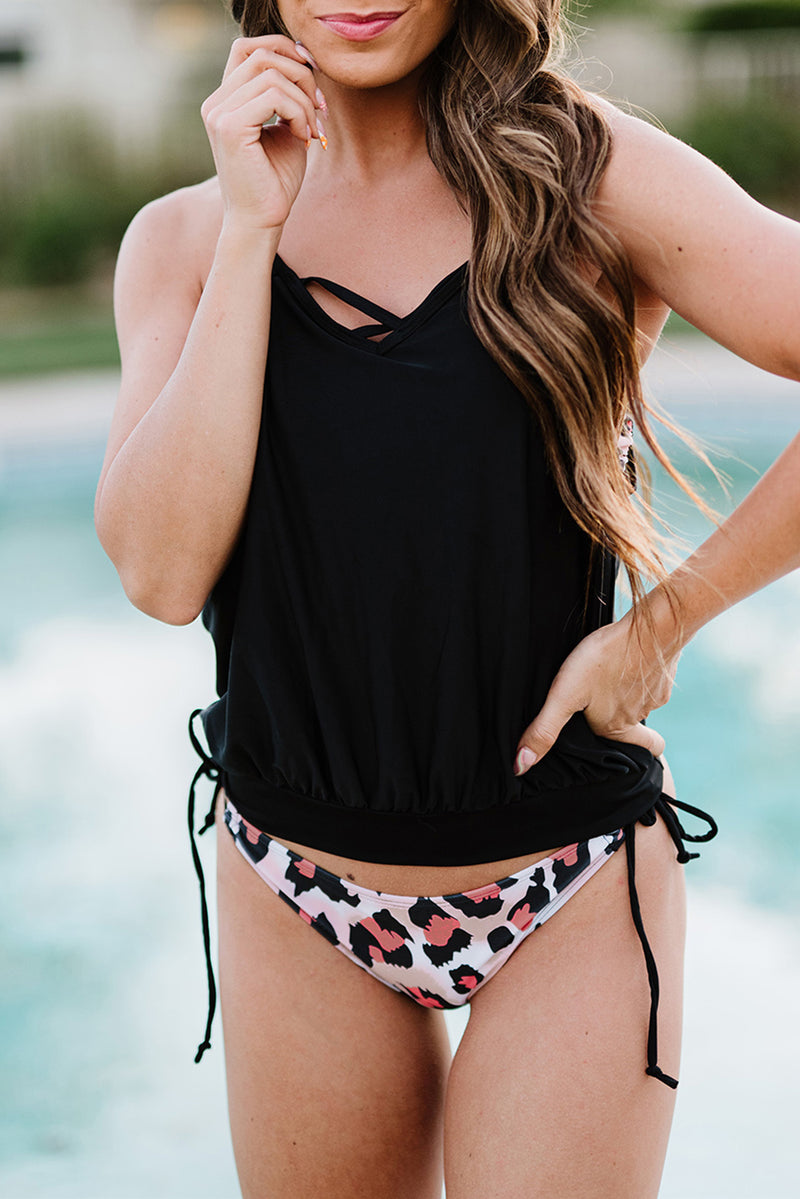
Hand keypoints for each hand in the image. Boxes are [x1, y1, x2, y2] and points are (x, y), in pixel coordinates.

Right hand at [201, 36, 325, 232]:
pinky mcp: (230, 128)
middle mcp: (215, 103)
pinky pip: (275, 96)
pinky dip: (298, 112)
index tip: (312, 75)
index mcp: (224, 101)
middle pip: (262, 54)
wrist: (262, 221)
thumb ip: (288, 94)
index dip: (283, 49)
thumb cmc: (275, 180)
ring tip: (310, 130)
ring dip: (303, 100)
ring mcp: (218, 114)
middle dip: (301, 74)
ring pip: (272, 75)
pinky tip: (302, 137)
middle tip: (320, 108)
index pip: (247, 48)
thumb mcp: (285, 127)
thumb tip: (304, 58)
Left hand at [513, 609, 677, 774]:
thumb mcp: (564, 695)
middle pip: (631, 725)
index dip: (633, 751)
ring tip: (609, 675)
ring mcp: (655, 693)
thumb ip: (545, 729)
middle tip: (604, 703)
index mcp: (616, 727)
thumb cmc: (605, 659)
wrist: (649, 628)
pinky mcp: (664, 671)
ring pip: (640, 700)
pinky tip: (627, 658)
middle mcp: (638, 715)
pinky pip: (652, 678)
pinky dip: (641, 671)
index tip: (623, 749)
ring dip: (627, 692)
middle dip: (619, 718)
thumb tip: (523, 764)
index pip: (637, 751)